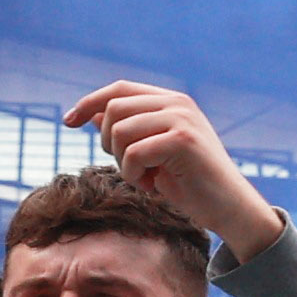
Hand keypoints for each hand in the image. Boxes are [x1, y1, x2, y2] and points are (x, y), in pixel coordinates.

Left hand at [67, 81, 281, 264]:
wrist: (229, 207)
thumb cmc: (190, 184)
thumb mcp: (152, 153)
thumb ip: (128, 130)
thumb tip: (90, 114)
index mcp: (171, 100)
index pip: (119, 89)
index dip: (88, 102)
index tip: (67, 122)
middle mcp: (177, 103)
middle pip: (113, 109)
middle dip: (109, 143)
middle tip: (131, 168)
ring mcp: (181, 119)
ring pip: (119, 131)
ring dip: (123, 163)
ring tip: (145, 178)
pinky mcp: (182, 140)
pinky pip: (133, 153)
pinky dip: (134, 176)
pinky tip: (153, 186)